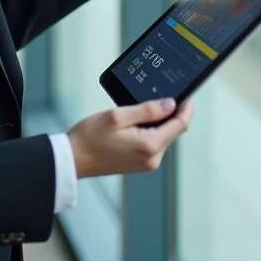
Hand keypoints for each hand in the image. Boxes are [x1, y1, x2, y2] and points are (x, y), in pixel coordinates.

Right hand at [67, 99, 194, 177]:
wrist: (72, 160)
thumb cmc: (90, 138)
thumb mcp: (118, 116)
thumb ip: (147, 110)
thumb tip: (170, 104)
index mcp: (149, 146)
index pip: (180, 125)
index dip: (186, 109)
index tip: (187, 96)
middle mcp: (152, 159)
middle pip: (173, 131)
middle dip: (170, 114)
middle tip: (158, 97)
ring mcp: (146, 163)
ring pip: (163, 136)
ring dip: (158, 122)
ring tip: (139, 111)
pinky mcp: (140, 164)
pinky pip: (153, 143)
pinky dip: (150, 131)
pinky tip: (135, 123)